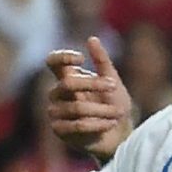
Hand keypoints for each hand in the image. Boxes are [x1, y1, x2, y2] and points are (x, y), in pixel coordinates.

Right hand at [47, 37, 133, 163]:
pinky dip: (99, 123)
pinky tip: (110, 124)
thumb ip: (103, 61)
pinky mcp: (59, 130)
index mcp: (68, 78)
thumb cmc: (115, 104)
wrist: (119, 134)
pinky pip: (78, 125)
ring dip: (103, 109)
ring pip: (77, 107)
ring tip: (118, 113)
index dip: (61, 57)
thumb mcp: (113, 81)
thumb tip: (92, 38)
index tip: (81, 58)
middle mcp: (57, 94)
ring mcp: (55, 112)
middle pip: (67, 83)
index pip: (52, 62)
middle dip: (94, 84)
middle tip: (115, 86)